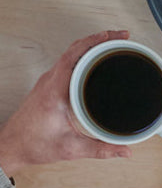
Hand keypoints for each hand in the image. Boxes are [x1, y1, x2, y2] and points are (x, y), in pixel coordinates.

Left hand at [0, 30, 132, 177]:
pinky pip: (69, 62)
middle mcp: (50, 81)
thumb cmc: (33, 144)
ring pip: (72, 54)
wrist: (11, 147)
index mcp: (55, 90)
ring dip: (93, 46)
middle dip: (101, 39)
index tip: (114, 37)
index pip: (75, 55)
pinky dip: (85, 56)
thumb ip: (101, 149)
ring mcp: (49, 81)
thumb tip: (124, 150)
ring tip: (113, 46)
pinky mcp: (50, 85)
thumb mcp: (71, 148)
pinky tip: (97, 61)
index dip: (96, 41)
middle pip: (76, 48)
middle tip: (122, 37)